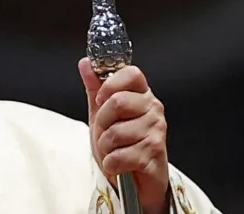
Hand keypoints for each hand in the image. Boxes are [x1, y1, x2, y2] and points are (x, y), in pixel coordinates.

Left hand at [79, 58, 169, 213]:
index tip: (101, 98)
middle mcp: (153, 110)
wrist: (137, 181)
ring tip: (113, 150)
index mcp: (142, 95)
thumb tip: (86, 63)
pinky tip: (118, 164)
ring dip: (105, 146)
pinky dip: (111, 163)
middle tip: (105, 132)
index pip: (132, 73)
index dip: (111, 84)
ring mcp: (156, 132)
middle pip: (118, 102)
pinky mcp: (154, 154)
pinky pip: (119, 155)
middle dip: (102, 122)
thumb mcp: (103, 114)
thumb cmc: (123, 145)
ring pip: (115, 132)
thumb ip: (96, 88)